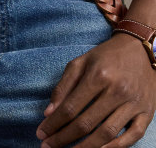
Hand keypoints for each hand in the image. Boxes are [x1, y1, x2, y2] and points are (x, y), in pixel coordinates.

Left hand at [35, 33, 155, 146]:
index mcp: (98, 75)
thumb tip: (49, 112)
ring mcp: (133, 103)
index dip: (54, 123)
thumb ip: (64, 86)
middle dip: (63, 138)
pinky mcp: (147, 112)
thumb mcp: (81, 62)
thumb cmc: (105, 56)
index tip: (41, 133)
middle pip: (86, 123)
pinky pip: (132, 137)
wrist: (138, 49)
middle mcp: (117, 90)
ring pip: (107, 134)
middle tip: (48, 146)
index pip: (71, 107)